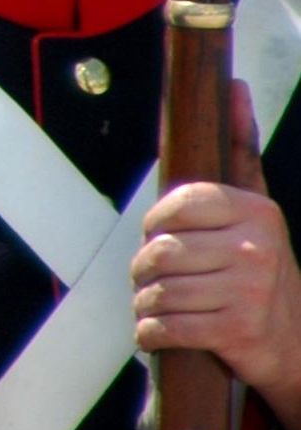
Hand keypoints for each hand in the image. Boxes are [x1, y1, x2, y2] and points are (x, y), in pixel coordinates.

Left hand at [134, 79, 300, 428]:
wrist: (293, 344)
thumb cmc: (257, 270)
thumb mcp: (254, 208)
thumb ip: (239, 150)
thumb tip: (234, 85)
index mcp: (256, 211)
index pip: (177, 202)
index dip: (154, 223)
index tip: (157, 235)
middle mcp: (257, 247)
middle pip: (158, 251)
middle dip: (143, 270)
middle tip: (152, 278)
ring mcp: (249, 289)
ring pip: (158, 289)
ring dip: (145, 303)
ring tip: (156, 304)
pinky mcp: (237, 329)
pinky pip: (165, 326)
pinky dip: (151, 333)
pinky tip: (158, 331)